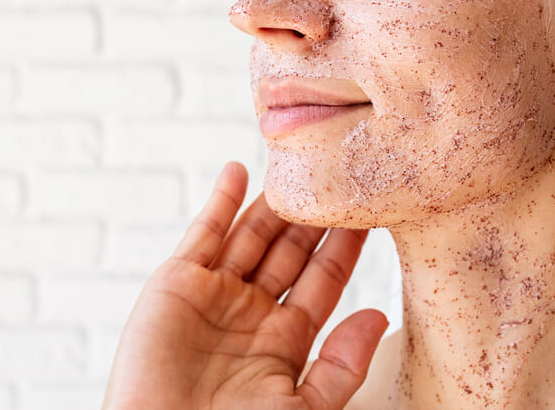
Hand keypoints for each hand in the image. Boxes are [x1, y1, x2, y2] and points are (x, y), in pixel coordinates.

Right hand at [103, 161, 387, 409]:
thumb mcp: (301, 408)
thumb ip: (341, 365)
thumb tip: (378, 316)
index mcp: (284, 341)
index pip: (323, 281)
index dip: (344, 248)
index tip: (369, 214)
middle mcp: (251, 312)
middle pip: (289, 251)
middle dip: (312, 217)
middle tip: (336, 177)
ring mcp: (213, 294)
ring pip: (251, 236)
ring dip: (273, 203)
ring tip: (298, 168)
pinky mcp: (176, 283)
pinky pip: (204, 234)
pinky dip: (220, 201)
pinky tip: (239, 170)